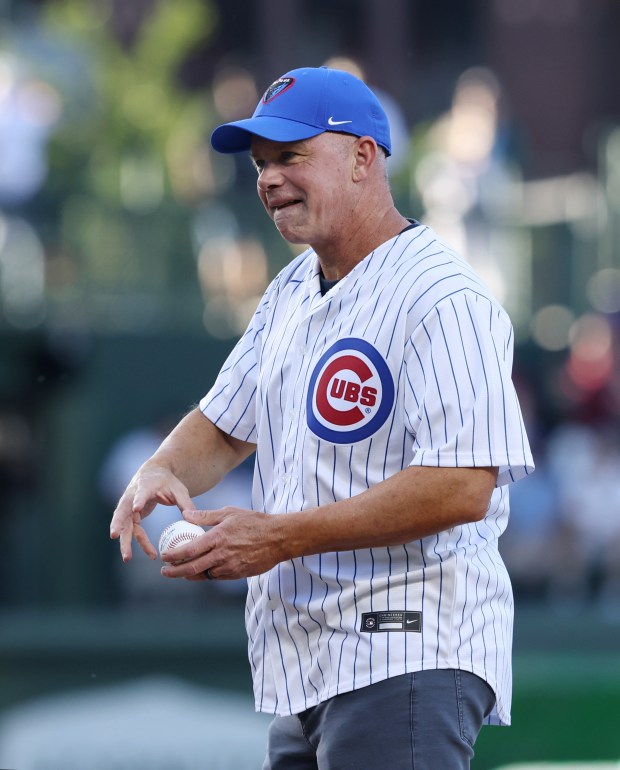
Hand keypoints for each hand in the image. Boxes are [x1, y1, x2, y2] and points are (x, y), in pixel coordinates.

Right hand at [109, 465, 195, 561]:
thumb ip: (186, 504)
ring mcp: (129, 507)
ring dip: (125, 541)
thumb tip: (195, 522)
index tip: (136, 507)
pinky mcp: (131, 516)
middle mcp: (132, 497)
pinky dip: (139, 543)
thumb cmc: (167, 481)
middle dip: (118, 524)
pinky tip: (151, 554)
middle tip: (114, 536)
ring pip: (124, 525)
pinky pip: (134, 531)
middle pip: (123, 511)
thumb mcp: (179, 490)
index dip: (138, 499)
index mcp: (145, 485)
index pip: (141, 492)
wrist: (154, 474)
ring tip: (127, 557)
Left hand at [160, 507, 286, 580]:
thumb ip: (206, 516)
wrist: (279, 538)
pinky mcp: (238, 574)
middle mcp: (221, 555)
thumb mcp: (229, 513)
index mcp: (217, 538)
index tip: (164, 556)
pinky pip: (217, 577)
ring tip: (182, 571)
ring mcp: (230, 567)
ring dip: (191, 574)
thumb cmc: (254, 522)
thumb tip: (186, 515)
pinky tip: (203, 569)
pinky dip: (207, 574)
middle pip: (192, 568)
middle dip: (174, 572)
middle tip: (165, 572)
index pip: (189, 550)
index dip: (173, 555)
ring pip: (204, 575)